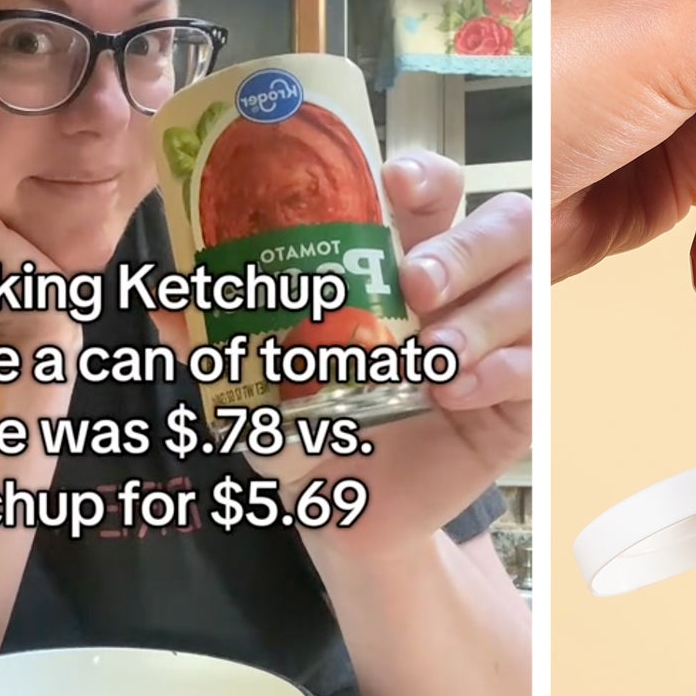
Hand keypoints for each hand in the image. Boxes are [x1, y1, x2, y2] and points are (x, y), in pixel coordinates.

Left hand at [153, 153, 531, 559]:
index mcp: (400, 258)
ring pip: (528, 289)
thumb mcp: (257, 387)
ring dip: (482, 315)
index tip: (395, 182)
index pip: (432, 191)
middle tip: (415, 282)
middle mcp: (461, 286)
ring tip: (433, 356)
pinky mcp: (520, 399)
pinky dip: (502, 370)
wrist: (346, 519)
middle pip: (502, 224)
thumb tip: (159, 299)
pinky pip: (536, 366)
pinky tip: (455, 391)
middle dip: (463, 244)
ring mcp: (500, 337)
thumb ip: (216, 342)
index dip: (425, 175)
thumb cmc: (307, 431)